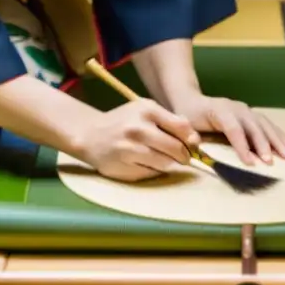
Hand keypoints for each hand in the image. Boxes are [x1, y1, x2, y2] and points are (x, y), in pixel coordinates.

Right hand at [70, 100, 199, 181]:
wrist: (90, 135)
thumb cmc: (123, 121)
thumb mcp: (145, 110)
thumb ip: (170, 120)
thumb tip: (194, 137)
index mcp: (147, 111)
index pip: (182, 128)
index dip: (192, 140)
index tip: (193, 145)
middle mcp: (138, 129)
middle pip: (176, 149)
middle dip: (184, 156)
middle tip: (184, 158)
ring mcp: (130, 150)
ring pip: (166, 164)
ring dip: (170, 164)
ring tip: (165, 159)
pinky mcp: (124, 168)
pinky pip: (151, 174)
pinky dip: (155, 171)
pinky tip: (147, 163)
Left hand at [173, 94, 284, 165]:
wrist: (191, 100)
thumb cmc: (187, 117)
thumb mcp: (184, 125)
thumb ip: (189, 134)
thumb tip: (195, 143)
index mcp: (220, 111)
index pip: (234, 129)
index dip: (242, 146)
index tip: (250, 163)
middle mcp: (237, 108)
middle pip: (254, 127)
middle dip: (264, 145)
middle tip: (272, 162)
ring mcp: (246, 110)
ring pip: (265, 125)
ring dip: (278, 141)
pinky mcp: (251, 114)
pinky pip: (268, 124)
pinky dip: (280, 135)